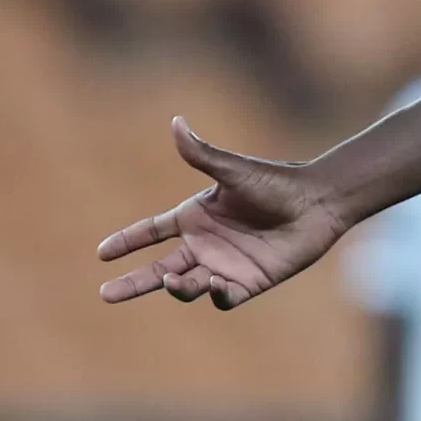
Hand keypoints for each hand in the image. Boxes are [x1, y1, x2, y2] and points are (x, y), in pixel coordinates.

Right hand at [96, 117, 346, 309]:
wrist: (318, 204)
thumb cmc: (277, 182)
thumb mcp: (235, 170)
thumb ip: (203, 154)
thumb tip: (177, 122)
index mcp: (195, 216)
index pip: (150, 232)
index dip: (126, 242)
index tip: (102, 253)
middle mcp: (205, 244)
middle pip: (158, 269)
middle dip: (132, 282)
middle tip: (106, 295)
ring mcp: (224, 265)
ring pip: (187, 286)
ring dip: (176, 287)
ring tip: (173, 281)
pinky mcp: (247, 282)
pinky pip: (223, 298)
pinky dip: (214, 295)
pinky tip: (215, 285)